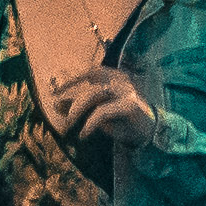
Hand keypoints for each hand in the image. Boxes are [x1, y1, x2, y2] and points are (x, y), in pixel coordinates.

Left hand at [57, 60, 171, 155]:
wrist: (150, 134)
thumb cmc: (123, 122)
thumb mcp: (98, 112)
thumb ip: (80, 106)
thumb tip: (56, 104)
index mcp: (115, 78)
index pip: (91, 72)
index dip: (73, 80)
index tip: (55, 93)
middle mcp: (120, 81)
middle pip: (90, 84)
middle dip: (72, 102)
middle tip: (60, 115)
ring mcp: (126, 92)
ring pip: (94, 95)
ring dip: (77, 110)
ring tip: (69, 126)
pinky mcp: (129, 106)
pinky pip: (102, 112)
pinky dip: (89, 123)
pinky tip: (84, 134)